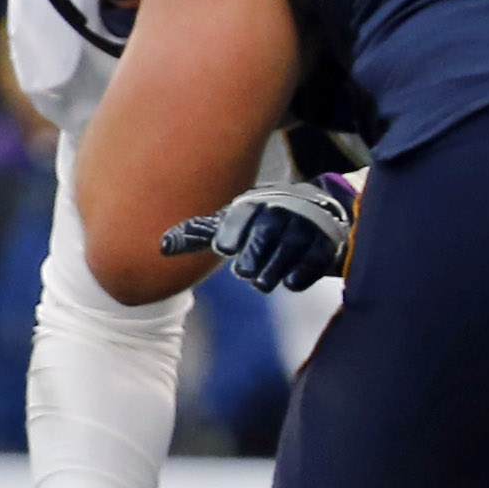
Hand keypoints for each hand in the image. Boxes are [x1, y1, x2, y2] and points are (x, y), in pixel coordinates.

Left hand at [159, 173, 355, 292]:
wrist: (315, 212)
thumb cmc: (261, 223)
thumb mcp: (230, 224)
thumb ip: (198, 235)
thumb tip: (161, 247)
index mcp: (253, 205)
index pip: (240, 214)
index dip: (231, 230)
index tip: (223, 247)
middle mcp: (280, 210)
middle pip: (265, 233)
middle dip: (253, 255)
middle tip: (245, 272)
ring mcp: (305, 226)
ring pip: (290, 246)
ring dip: (274, 268)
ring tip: (263, 282)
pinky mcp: (326, 244)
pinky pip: (316, 258)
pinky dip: (303, 272)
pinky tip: (291, 282)